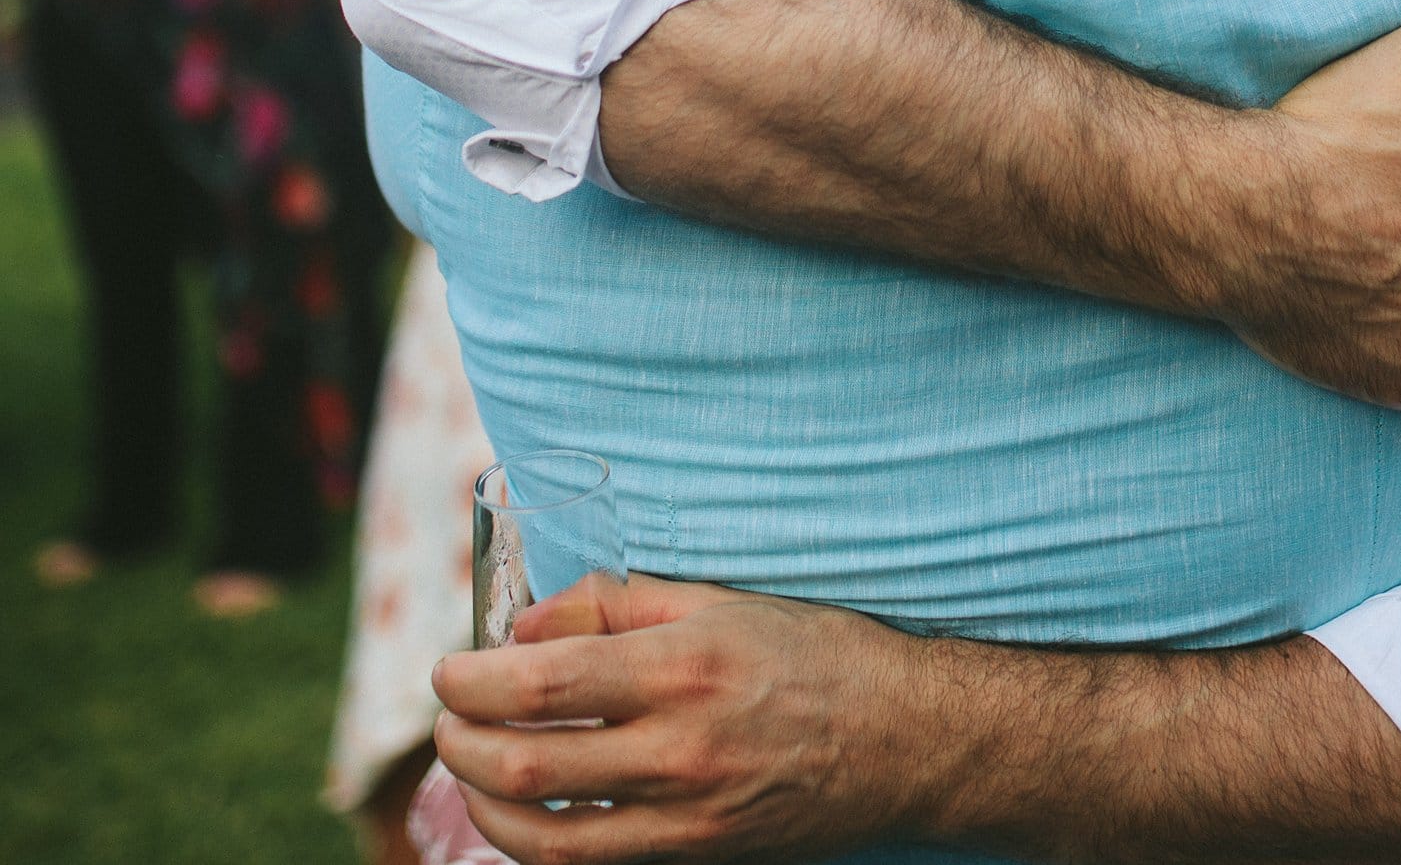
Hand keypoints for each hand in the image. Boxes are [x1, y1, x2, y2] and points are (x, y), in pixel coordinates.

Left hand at [431, 573, 935, 863]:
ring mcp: (688, 816)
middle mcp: (681, 748)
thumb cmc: (822, 657)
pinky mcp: (698, 857)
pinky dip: (541, 843)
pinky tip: (529, 816)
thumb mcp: (726, 604)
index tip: (448, 670)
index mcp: (686, 667)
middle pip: (524, 767)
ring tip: (473, 773)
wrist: (909, 741)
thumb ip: (619, 607)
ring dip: (482, 807)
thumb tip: (526, 626)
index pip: (540, 682)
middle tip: (449, 719)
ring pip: (544, 837)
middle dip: (458, 744)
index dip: (469, 681)